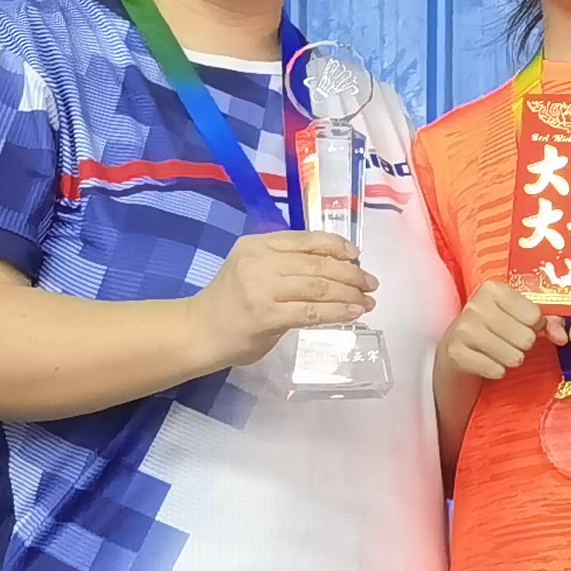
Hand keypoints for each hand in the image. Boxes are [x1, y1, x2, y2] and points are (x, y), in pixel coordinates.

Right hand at [195, 230, 373, 368]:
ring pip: (318, 287)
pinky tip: (353, 313)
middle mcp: (260, 261)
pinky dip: (338, 312)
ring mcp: (262, 289)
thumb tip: (333, 266)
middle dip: (351, 274)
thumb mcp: (252, 268)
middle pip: (317, 263)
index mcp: (258, 245)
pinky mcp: (267, 316)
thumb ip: (284, 263)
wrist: (199, 331)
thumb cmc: (230, 302)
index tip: (356, 255)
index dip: (336, 246)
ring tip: (367, 301)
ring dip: (349, 294)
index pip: (306, 239)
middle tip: (371, 283)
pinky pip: (312, 312)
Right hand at [438, 282, 548, 386]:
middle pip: (526, 337)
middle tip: (509, 342)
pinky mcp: (455, 353)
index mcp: (493, 289)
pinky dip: (496, 371)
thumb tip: (562, 338)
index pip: (534, 315)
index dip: (534, 326)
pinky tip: (487, 362)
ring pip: (514, 356)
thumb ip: (548, 322)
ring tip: (499, 352)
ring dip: (511, 359)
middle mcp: (476, 305)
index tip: (519, 325)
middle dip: (523, 345)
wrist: (456, 349)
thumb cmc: (495, 329)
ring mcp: (464, 329)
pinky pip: (496, 370)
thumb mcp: (520, 318)